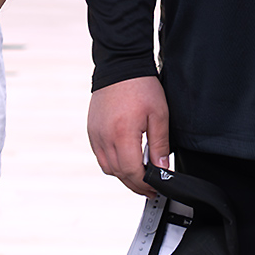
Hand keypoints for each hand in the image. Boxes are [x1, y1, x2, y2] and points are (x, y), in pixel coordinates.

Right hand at [87, 75, 168, 193]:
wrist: (120, 66)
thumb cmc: (141, 86)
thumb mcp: (159, 115)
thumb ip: (160, 145)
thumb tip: (162, 169)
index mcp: (123, 134)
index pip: (132, 171)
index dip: (145, 184)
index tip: (155, 188)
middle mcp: (105, 137)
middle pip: (119, 173)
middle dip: (135, 184)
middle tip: (150, 189)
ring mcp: (96, 135)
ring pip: (108, 168)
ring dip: (123, 175)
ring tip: (139, 175)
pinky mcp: (92, 131)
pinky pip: (101, 156)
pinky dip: (113, 163)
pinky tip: (125, 160)